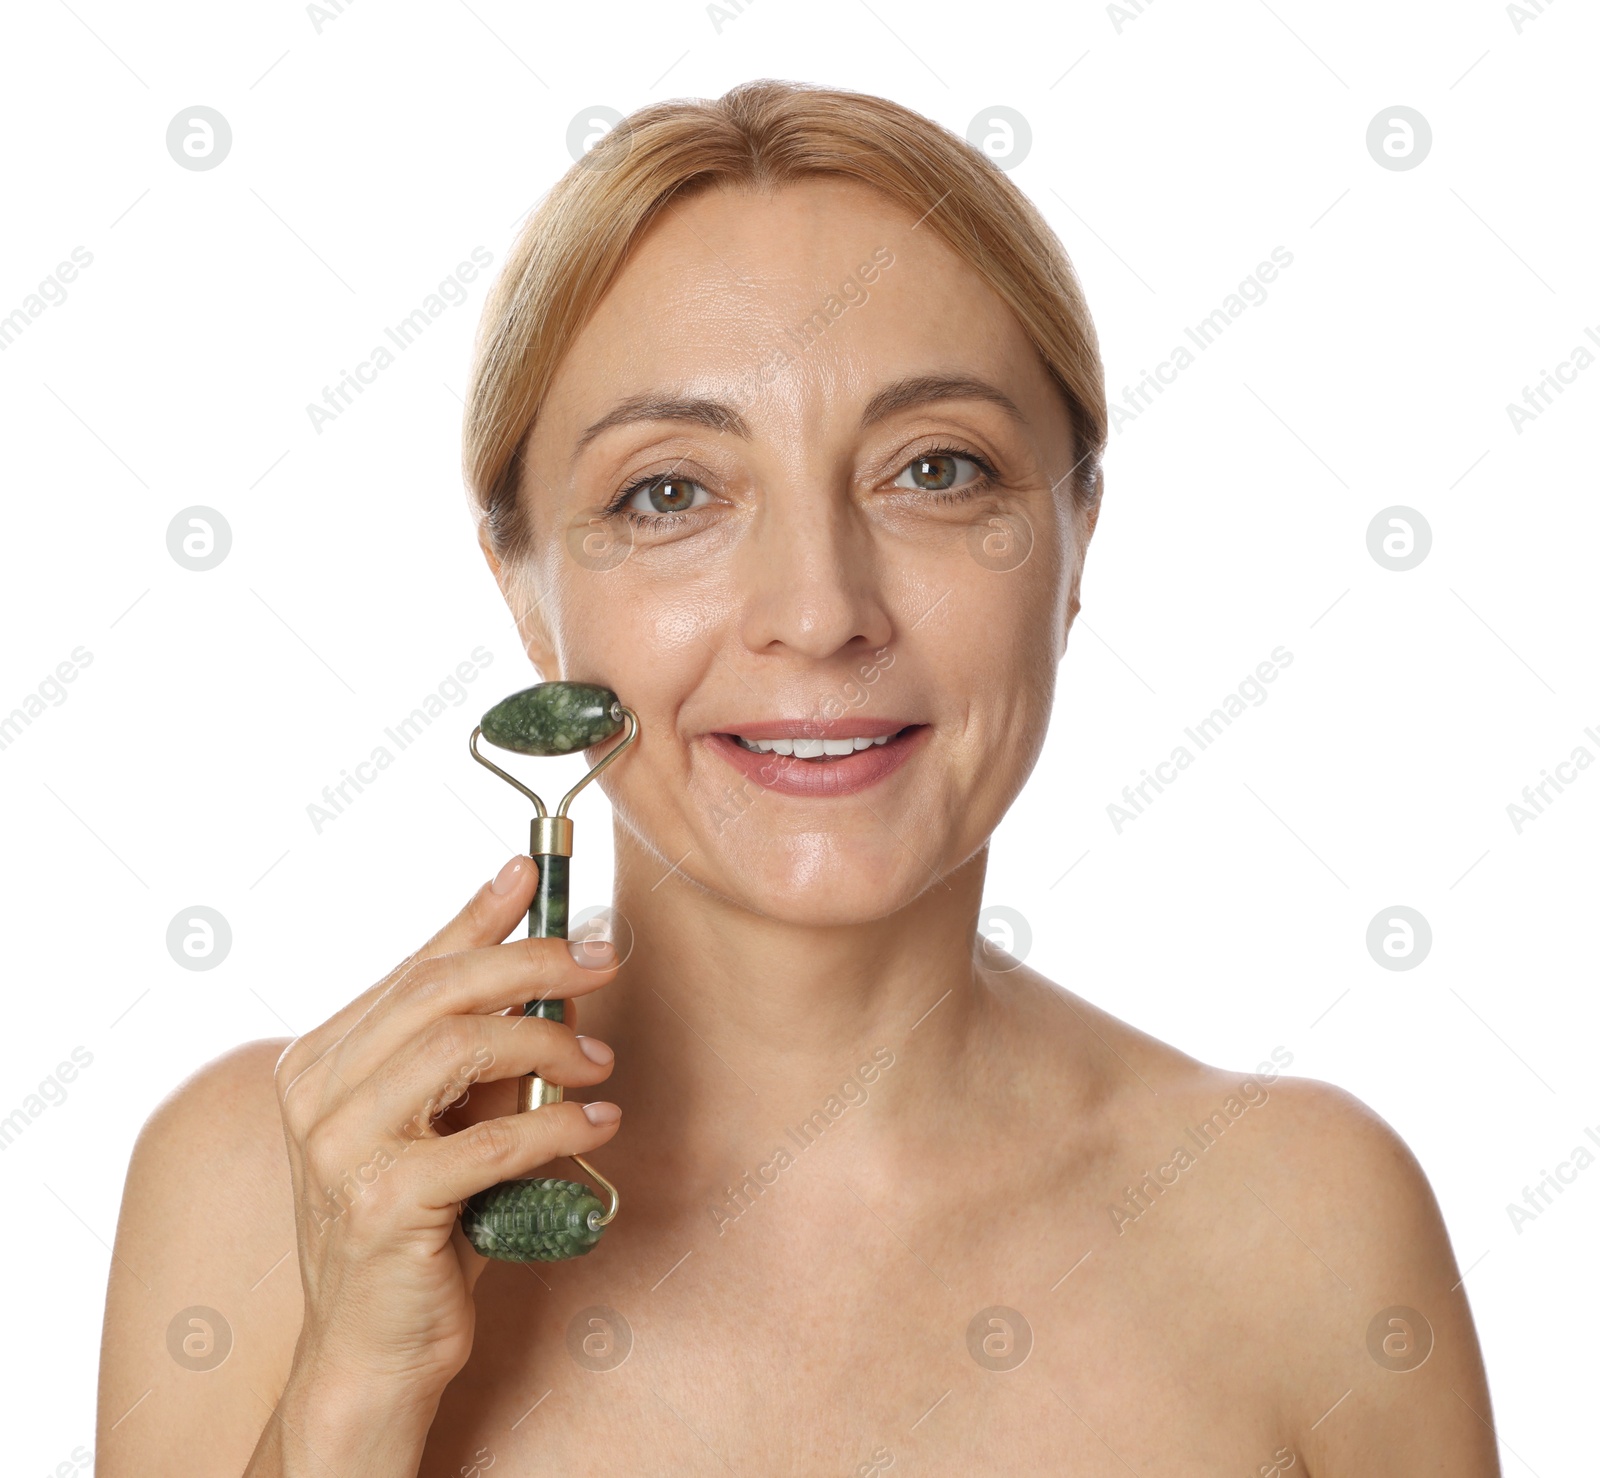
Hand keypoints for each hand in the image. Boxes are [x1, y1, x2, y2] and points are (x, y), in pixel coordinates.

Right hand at [272, 854, 621, 1406]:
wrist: (373, 1349)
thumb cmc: (420, 1225)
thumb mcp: (441, 1118)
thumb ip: (475, 1047)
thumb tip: (546, 967)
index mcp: (320, 1061)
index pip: (413, 966)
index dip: (477, 915)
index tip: (533, 873)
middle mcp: (316, 1095)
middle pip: (437, 991)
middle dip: (532, 963)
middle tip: (601, 963)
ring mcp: (339, 1149)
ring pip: (458, 1048)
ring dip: (549, 1044)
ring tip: (601, 1065)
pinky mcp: (382, 1205)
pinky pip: (491, 1139)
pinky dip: (558, 1123)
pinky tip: (597, 1123)